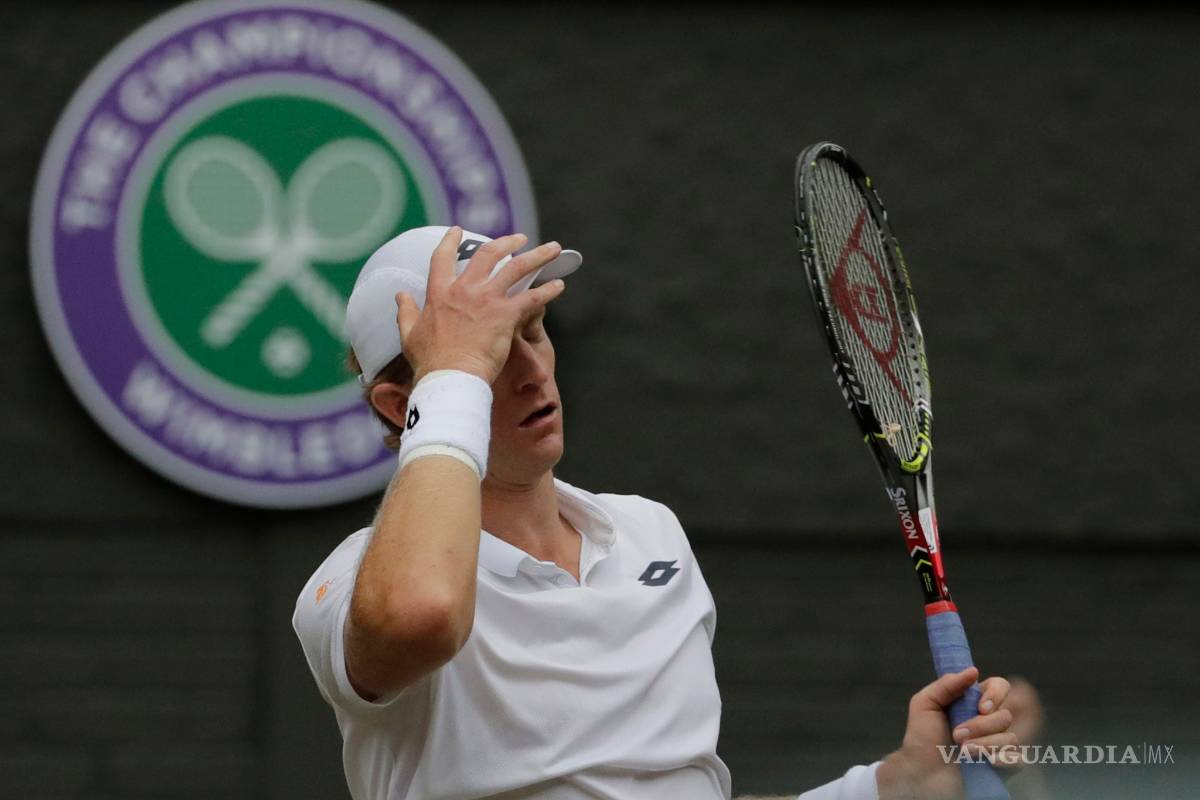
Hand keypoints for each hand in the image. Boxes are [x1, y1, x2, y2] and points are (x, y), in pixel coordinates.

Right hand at [396, 227, 565, 384]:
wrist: (452, 377)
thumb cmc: (430, 362)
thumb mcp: (409, 334)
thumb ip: (406, 312)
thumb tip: (400, 295)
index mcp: (440, 294)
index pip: (442, 258)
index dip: (450, 241)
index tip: (457, 230)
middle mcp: (465, 290)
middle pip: (488, 255)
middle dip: (506, 242)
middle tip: (519, 238)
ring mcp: (487, 300)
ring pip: (517, 268)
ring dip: (537, 256)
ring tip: (552, 249)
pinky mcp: (506, 315)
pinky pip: (533, 297)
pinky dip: (548, 291)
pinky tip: (559, 285)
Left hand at [877, 668, 1016, 799]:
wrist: (921, 774)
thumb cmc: (922, 740)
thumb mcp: (925, 704)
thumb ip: (947, 684)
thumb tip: (973, 671)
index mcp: (974, 702)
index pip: (1000, 686)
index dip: (996, 694)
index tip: (980, 707)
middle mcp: (989, 721)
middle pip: (1005, 714)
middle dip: (981, 725)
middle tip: (957, 734)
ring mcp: (998, 744)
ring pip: (1010, 738)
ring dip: (984, 744)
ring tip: (962, 751)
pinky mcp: (1003, 766)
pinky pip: (1018, 759)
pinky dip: (1004, 759)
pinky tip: (987, 761)